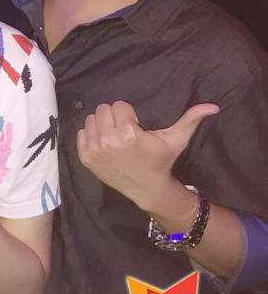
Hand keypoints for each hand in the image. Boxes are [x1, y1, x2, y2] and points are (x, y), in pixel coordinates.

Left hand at [77, 100, 218, 211]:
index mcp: (128, 132)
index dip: (129, 114)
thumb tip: (213, 106)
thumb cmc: (161, 160)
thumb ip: (191, 119)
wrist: (147, 188)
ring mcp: (94, 149)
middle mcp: (108, 140)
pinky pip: (81, 133)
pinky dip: (91, 136)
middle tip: (124, 129)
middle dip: (114, 116)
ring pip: (91, 119)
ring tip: (115, 136)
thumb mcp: (177, 139)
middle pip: (102, 109)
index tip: (136, 126)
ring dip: (102, 124)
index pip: (118, 105)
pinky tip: (105, 145)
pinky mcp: (85, 157)